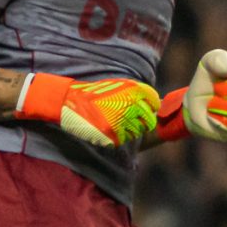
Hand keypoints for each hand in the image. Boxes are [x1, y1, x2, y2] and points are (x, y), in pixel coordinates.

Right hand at [16, 73, 160, 147]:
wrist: (70, 101)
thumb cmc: (94, 93)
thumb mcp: (118, 86)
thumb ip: (137, 94)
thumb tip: (155, 105)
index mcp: (133, 90)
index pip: (155, 102)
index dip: (152, 107)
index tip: (148, 110)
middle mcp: (130, 105)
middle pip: (149, 120)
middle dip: (144, 122)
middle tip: (135, 122)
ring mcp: (121, 121)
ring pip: (137, 132)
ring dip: (131, 130)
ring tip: (119, 125)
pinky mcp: (112, 135)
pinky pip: (124, 140)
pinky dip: (120, 137)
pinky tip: (110, 130)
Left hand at [158, 49, 226, 142]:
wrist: (192, 105)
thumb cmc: (205, 82)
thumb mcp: (207, 64)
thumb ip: (217, 59)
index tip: (221, 75)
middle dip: (225, 88)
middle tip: (215, 89)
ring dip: (219, 104)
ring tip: (211, 103)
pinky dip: (215, 119)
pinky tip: (210, 115)